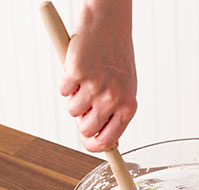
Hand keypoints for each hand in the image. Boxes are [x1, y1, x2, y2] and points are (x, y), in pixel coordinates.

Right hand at [60, 2, 136, 151]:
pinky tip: (78, 71)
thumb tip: (109, 143)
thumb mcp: (126, 92)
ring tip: (86, 82)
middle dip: (82, 120)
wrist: (109, 27)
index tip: (89, 144)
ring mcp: (94, 86)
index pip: (107, 141)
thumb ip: (118, 117)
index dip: (94, 145)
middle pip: (86, 129)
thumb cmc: (117, 60)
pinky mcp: (77, 72)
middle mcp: (113, 100)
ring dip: (75, 99)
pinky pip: (64, 91)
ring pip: (73, 112)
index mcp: (128, 108)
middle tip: (87, 103)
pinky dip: (67, 83)